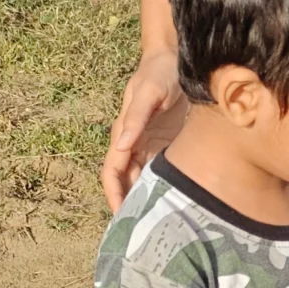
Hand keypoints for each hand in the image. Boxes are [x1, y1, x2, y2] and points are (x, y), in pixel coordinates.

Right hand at [102, 48, 183, 211]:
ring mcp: (150, 143)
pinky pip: (161, 168)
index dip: (113, 194)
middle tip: (142, 229)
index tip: (120, 216)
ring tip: (160, 220)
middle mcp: (134, 142)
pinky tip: (176, 200)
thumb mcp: (148, 92)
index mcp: (124, 134)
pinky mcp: (167, 141)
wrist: (176, 58)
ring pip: (144, 177)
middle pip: (127, 180)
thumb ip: (136, 118)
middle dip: (130, 202)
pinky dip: (164, 184)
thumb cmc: (159, 73)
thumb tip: (121, 146)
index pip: (112, 171)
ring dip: (147, 196)